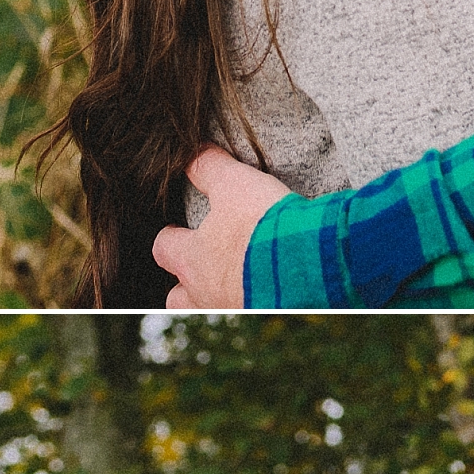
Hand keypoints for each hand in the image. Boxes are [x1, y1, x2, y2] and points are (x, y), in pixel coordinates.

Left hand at [151, 146, 292, 308]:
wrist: (310, 267)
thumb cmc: (265, 227)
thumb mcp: (235, 184)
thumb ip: (209, 167)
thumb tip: (191, 151)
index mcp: (193, 260)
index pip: (163, 248)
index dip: (171, 236)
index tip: (179, 230)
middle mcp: (205, 294)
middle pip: (176, 297)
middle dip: (186, 284)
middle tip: (206, 266)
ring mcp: (232, 313)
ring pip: (209, 311)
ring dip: (218, 299)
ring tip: (238, 284)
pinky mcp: (262, 322)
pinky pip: (246, 318)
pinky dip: (253, 306)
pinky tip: (269, 295)